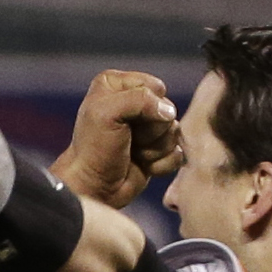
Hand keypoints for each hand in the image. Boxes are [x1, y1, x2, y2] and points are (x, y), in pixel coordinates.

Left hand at [51, 70, 181, 208]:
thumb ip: (140, 100)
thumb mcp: (107, 113)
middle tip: (130, 140)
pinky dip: (161, 163)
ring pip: (174, 132)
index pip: (155, 86)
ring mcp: (147, 128)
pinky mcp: (158, 150)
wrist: (95, 186)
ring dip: (155, 148)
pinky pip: (178, 152)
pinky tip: (143, 165)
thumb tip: (169, 112)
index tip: (124, 121)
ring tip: (134, 153)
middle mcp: (134, 103)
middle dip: (151, 130)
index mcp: (117, 85)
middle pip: (168, 110)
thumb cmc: (94, 149)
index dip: (146, 106)